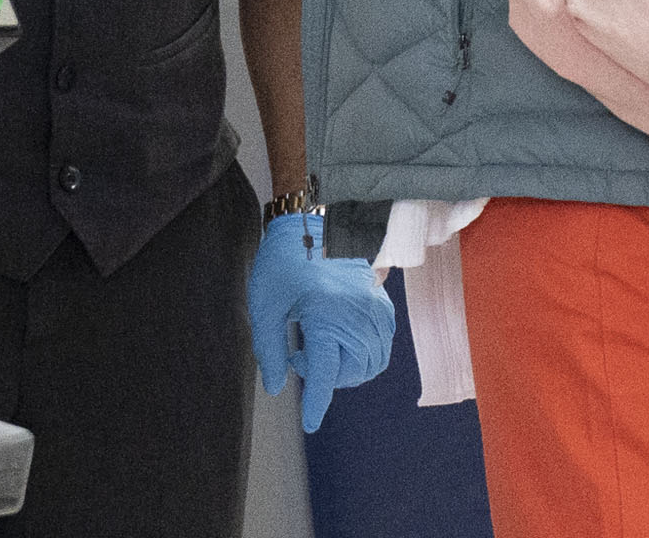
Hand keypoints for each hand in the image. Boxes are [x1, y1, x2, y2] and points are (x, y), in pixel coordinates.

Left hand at [248, 212, 392, 433]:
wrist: (306, 224)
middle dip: (327, 377)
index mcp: (325, 315)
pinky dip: (367, 352)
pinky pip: (384, 341)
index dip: (316, 403)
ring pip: (373, 361)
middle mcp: (356, 314)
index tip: (310, 423)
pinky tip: (343, 342)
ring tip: (321, 349)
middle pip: (352, 371)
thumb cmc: (280, 264)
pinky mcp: (380, 298)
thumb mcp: (264, 307)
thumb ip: (269, 350)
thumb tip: (278, 387)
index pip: (324, 373)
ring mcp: (373, 306)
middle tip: (299, 356)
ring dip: (349, 368)